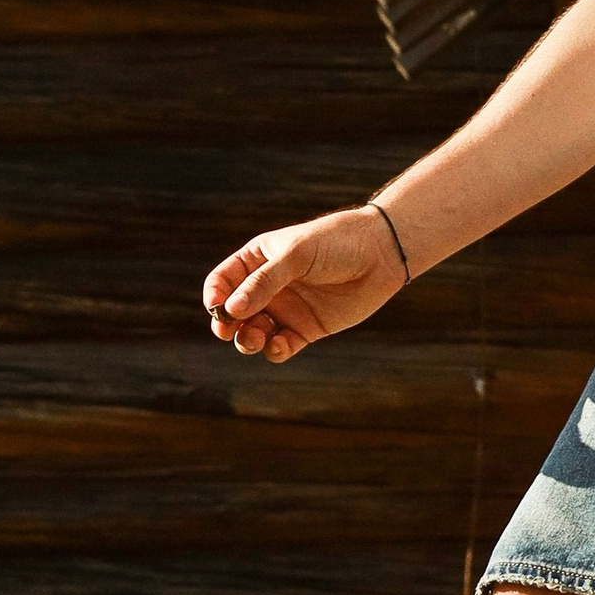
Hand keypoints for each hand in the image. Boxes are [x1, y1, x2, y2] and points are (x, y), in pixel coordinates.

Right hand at [202, 205, 407, 360]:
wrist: (380, 255)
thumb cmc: (335, 243)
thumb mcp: (296, 256)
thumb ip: (264, 282)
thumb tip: (231, 310)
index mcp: (258, 260)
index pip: (223, 281)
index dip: (215, 296)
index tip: (217, 308)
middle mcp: (268, 287)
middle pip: (233, 312)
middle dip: (226, 324)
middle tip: (227, 331)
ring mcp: (286, 309)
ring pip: (254, 332)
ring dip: (248, 340)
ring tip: (256, 338)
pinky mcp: (305, 329)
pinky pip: (281, 346)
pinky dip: (274, 351)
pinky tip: (278, 346)